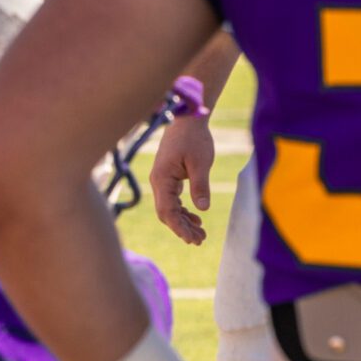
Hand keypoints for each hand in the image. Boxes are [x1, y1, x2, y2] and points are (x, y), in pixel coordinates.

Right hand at [151, 114, 215, 244]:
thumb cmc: (194, 139)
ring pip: (169, 208)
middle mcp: (158, 181)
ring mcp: (162, 180)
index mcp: (162, 178)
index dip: (179, 227)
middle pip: (166, 213)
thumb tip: (202, 209)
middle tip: (200, 240)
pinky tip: (196, 217)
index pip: (167, 211)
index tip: (193, 240)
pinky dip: (183, 211)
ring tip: (201, 233)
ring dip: (183, 221)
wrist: (188, 120)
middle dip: (182, 228)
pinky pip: (173, 200)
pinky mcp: (169, 177)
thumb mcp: (201, 163)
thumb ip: (200, 186)